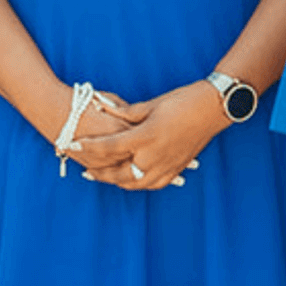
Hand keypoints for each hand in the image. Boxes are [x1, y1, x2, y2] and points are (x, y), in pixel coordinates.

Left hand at [66, 82, 226, 188]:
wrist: (213, 110)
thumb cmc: (182, 101)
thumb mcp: (150, 104)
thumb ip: (125, 112)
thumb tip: (103, 108)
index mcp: (145, 137)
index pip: (109, 147)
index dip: (88, 147)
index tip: (73, 146)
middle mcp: (154, 156)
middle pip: (118, 173)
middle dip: (99, 173)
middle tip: (85, 170)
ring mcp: (166, 166)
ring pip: (134, 183)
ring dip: (117, 181)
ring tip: (105, 176)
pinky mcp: (176, 169)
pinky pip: (152, 184)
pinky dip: (138, 183)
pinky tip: (132, 179)